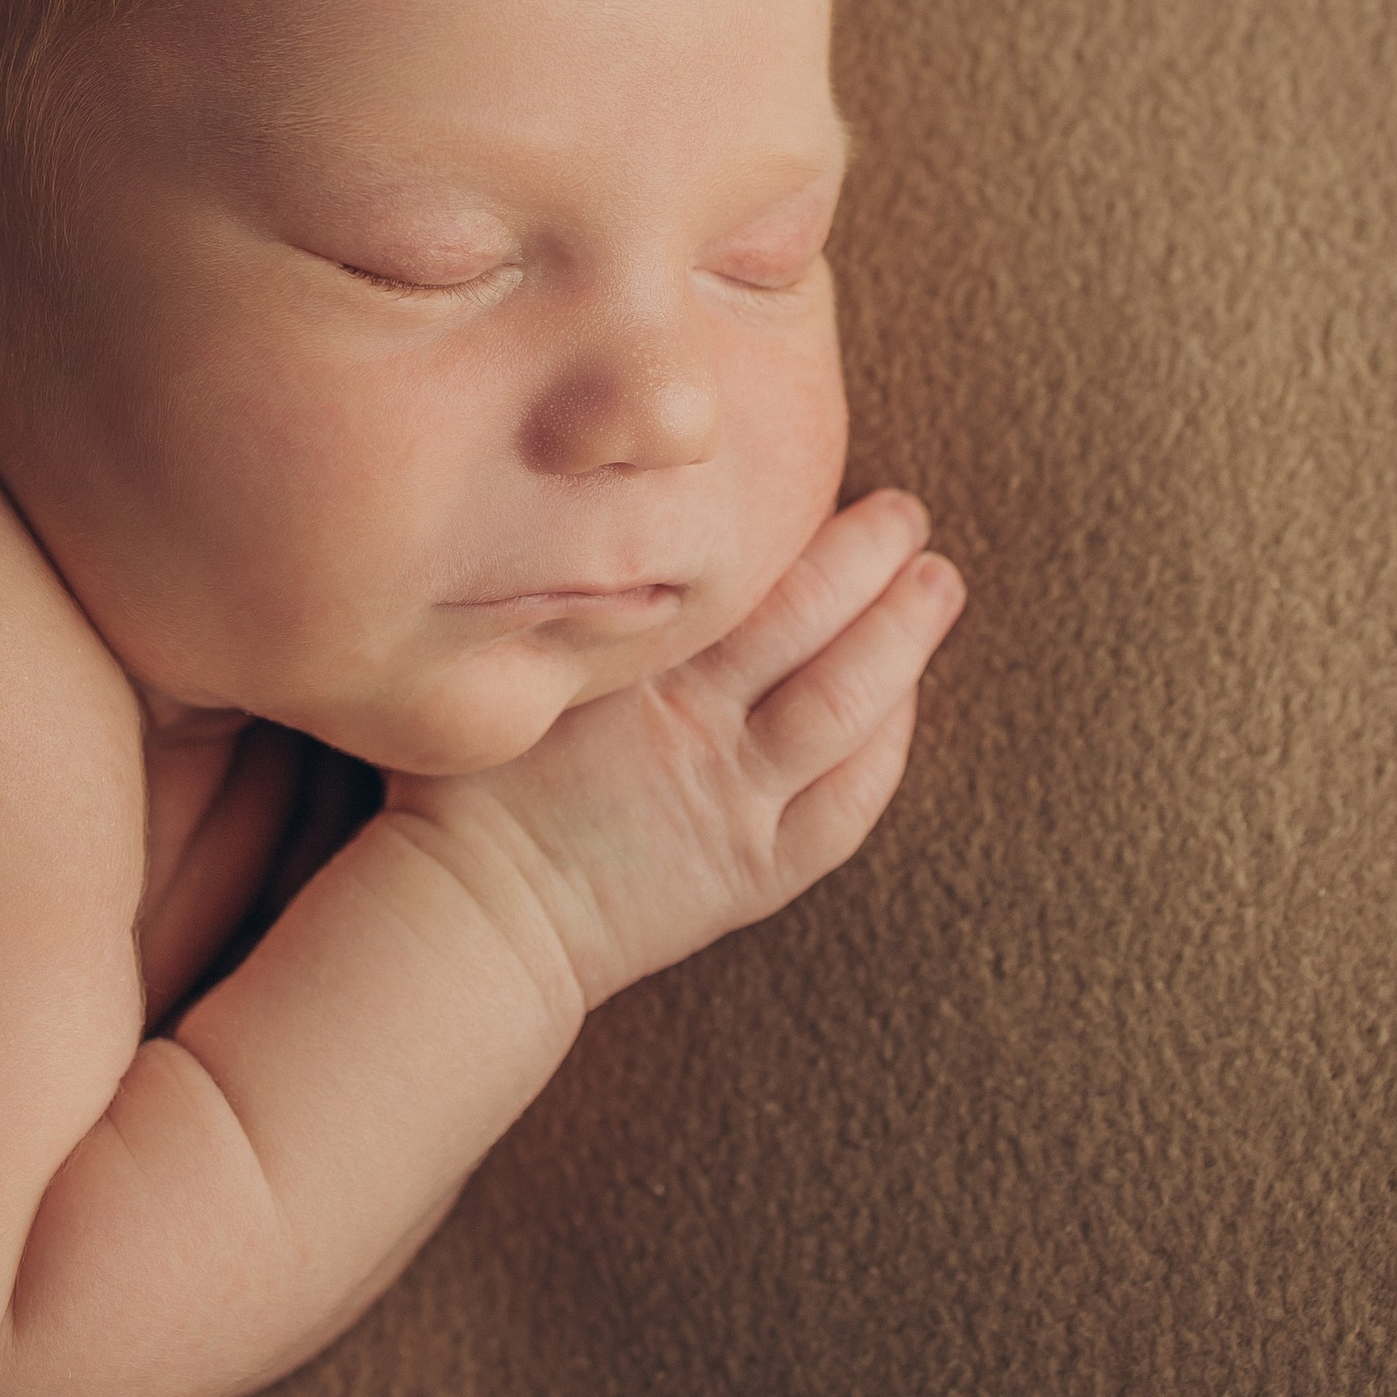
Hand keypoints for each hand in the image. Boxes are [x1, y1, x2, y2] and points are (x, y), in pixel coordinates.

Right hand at [396, 491, 965, 1013]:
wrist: (470, 922)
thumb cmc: (458, 786)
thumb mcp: (497, 665)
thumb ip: (550, 596)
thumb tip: (575, 509)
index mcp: (636, 667)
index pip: (743, 575)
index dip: (798, 523)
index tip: (822, 474)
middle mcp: (697, 728)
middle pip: (810, 623)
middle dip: (869, 558)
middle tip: (908, 511)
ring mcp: (734, 803)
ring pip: (847, 707)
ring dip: (904, 638)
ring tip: (939, 580)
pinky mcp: (754, 874)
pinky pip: (847, 806)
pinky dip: (887, 747)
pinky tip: (908, 700)